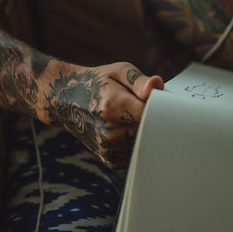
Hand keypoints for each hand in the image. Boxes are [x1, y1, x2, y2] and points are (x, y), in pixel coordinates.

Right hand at [43, 62, 163, 168]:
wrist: (68, 101)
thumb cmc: (98, 83)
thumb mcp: (120, 72)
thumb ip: (140, 81)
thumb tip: (157, 86)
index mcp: (112, 105)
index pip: (151, 114)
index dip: (162, 110)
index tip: (164, 104)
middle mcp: (109, 130)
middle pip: (150, 132)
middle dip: (155, 122)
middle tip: (148, 109)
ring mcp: (109, 148)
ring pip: (146, 145)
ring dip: (147, 134)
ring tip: (133, 118)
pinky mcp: (110, 159)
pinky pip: (137, 154)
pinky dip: (138, 144)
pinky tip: (129, 130)